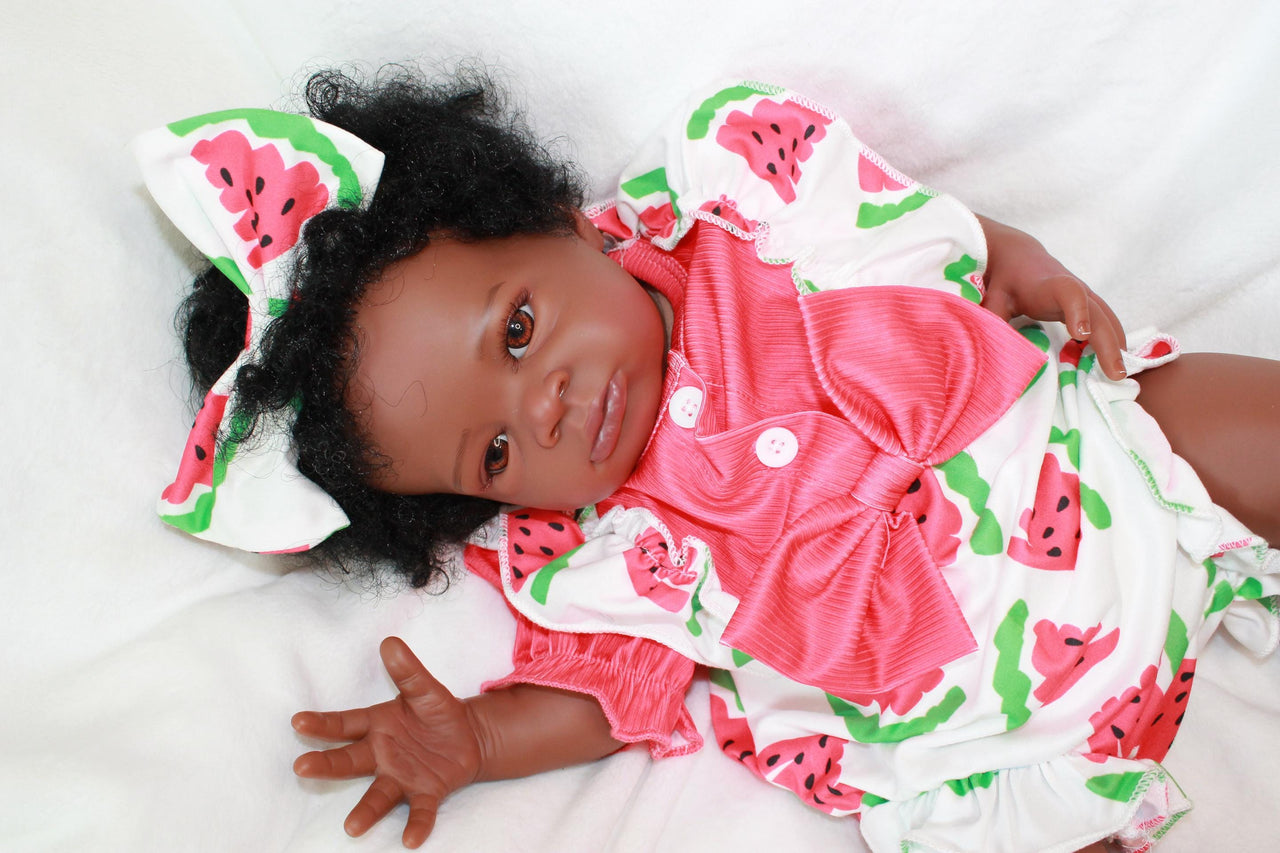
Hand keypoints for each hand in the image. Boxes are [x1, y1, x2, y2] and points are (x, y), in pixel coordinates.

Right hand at [292, 637, 481, 847]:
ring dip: (366, 810)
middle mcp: (382, 755)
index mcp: (378, 725)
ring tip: (352, 827)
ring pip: (379, 795)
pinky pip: (419, 810)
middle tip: (302, 768)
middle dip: (326, 765)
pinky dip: (416, 825)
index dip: (322, 723)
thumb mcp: (426, 689)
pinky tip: (410, 840)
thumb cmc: (438, 711)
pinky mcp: (426, 792)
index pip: (345, 724)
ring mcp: (402, 777)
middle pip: (350, 761)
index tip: (298, 721)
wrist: (470, 736)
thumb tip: (390, 642)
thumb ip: (408, 670)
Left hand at [976, 215, 1127, 379]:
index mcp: (1048, 286)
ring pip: (1107, 319)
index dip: (1078, 312)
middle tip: (1116, 374)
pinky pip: (1107, 322)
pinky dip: (1114, 341)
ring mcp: (1085, 296)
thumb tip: (990, 352)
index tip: (1081, 335)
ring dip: (1117, 346)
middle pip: (1097, 313)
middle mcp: (1074, 288)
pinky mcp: (1089, 304)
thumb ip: (992, 320)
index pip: (1069, 293)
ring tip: (1121, 376)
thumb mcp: (993, 298)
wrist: (1018, 257)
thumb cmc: (1005, 280)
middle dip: (1108, 343)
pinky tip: (1117, 364)